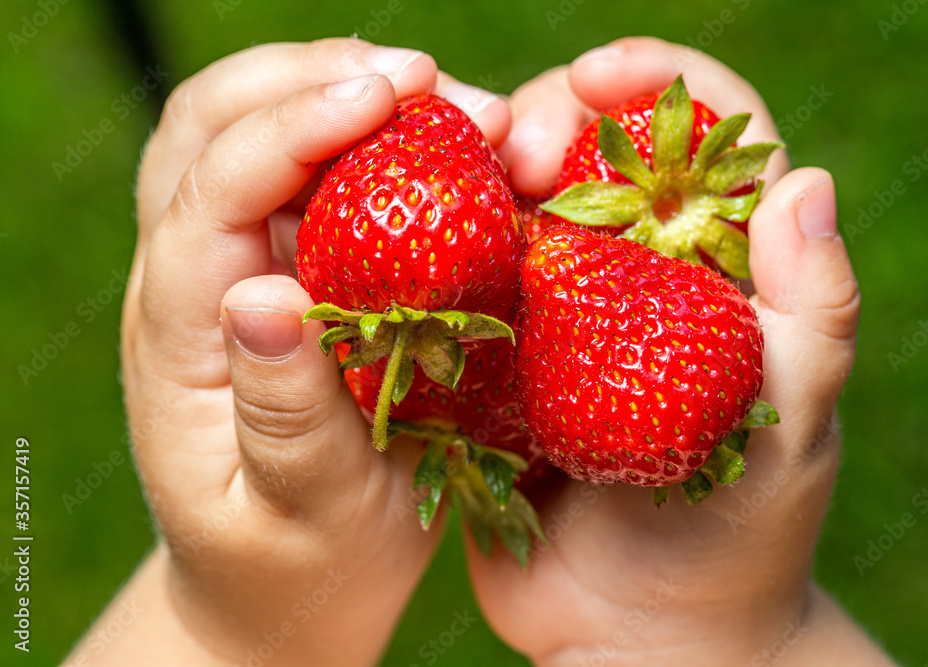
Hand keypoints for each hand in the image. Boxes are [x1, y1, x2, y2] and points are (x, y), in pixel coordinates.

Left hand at [67, 39, 508, 666]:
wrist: (283, 586)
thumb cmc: (297, 563)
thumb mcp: (298, 511)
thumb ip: (280, 416)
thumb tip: (261, 298)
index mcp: (181, 334)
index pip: (213, 188)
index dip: (296, 124)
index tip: (395, 95)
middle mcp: (195, 280)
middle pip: (212, 120)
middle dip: (315, 76)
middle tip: (428, 82)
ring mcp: (237, 268)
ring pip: (257, 129)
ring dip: (345, 92)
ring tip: (452, 107)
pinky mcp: (288, 272)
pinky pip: (317, 176)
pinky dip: (378, 143)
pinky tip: (445, 155)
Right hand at [469, 38, 893, 665]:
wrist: (640, 638)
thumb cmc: (734, 540)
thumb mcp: (789, 432)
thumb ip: (813, 317)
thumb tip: (805, 182)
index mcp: (710, 271)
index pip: (697, 138)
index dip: (655, 83)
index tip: (599, 79)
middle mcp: (625, 278)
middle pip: (584, 155)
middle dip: (546, 122)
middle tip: (515, 155)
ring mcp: (548, 321)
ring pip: (503, 213)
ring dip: (470, 181)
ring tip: (441, 190)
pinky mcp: (486, 370)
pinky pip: (446, 298)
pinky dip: (417, 264)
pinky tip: (386, 253)